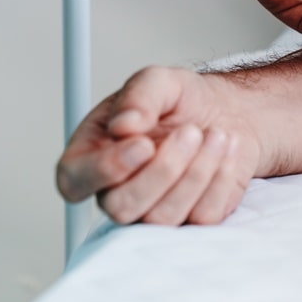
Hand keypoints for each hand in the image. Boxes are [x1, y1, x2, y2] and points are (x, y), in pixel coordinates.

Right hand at [56, 67, 262, 225]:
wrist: (227, 112)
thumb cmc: (182, 101)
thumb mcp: (160, 81)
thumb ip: (139, 96)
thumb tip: (123, 126)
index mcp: (92, 155)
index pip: (75, 180)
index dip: (105, 169)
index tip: (143, 144)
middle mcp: (117, 189)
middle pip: (121, 207)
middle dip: (163, 170)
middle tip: (190, 131)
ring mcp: (152, 210)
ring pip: (163, 217)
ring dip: (197, 172)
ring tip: (216, 135)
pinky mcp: (191, 220)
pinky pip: (201, 217)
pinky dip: (220, 180)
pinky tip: (227, 150)